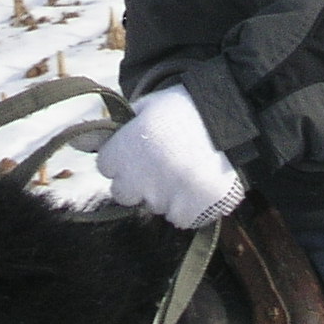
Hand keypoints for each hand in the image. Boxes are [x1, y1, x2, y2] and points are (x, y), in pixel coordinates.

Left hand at [97, 85, 246, 228]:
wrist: (234, 118)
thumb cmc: (189, 107)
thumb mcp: (149, 106)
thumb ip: (120, 126)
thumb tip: (89, 140)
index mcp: (126, 148)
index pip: (106, 166)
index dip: (122, 158)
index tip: (137, 151)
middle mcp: (140, 177)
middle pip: (123, 193)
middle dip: (137, 182)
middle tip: (160, 165)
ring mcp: (164, 197)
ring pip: (154, 205)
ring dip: (165, 193)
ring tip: (187, 170)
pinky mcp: (189, 212)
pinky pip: (179, 217)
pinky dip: (188, 207)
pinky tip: (198, 185)